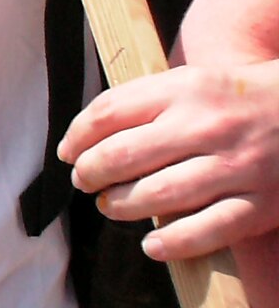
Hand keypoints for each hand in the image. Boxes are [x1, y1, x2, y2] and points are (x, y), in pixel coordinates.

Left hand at [59, 61, 278, 259]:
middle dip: (91, 173)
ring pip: (158, 195)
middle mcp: (207, 126)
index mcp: (184, 90)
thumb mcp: (191, 83)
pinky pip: (208, 231)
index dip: (77, 136)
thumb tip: (85, 135)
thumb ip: (143, 102)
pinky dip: (173, 242)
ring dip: (121, 206)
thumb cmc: (235, 100)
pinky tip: (153, 244)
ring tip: (110, 206)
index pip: (109, 112)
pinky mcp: (261, 203)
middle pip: (123, 155)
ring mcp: (236, 166)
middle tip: (84, 181)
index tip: (68, 153)